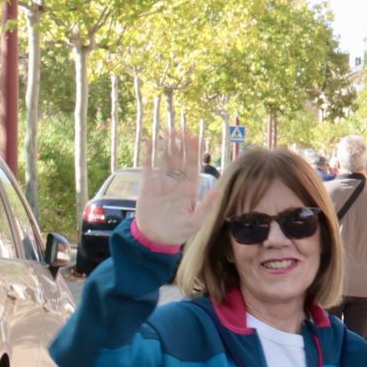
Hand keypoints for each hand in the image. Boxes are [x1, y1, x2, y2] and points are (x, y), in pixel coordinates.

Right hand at [133, 130, 215, 248]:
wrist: (155, 238)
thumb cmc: (178, 231)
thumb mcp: (195, 221)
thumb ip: (206, 206)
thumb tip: (219, 190)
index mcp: (189, 189)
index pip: (193, 166)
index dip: (195, 152)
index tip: (196, 137)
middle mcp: (176, 182)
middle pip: (179, 159)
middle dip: (181, 144)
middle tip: (182, 128)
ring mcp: (161, 182)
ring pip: (165, 159)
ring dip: (167, 145)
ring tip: (169, 130)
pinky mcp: (147, 185)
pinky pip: (148, 167)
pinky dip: (149, 154)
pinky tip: (150, 141)